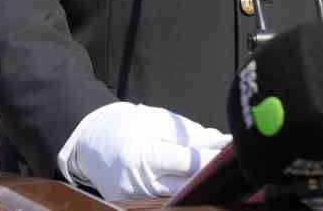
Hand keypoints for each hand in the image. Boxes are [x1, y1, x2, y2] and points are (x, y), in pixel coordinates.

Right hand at [62, 101, 230, 200]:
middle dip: (207, 175)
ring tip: (212, 171)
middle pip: (185, 185)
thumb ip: (191, 134)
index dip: (212, 159)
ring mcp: (134, 198)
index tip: (230, 154)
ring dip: (195, 184)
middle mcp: (138, 182)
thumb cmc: (128, 125)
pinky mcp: (130, 205)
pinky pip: (162, 199)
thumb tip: (219, 142)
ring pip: (176, 195)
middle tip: (227, 165)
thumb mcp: (158, 121)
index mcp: (144, 155)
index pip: (188, 163)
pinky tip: (190, 181)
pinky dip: (177, 190)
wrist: (91, 141)